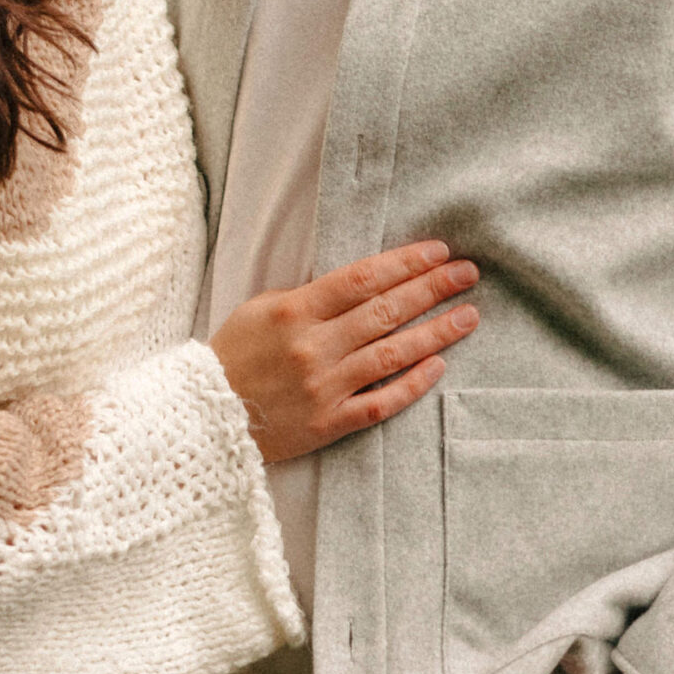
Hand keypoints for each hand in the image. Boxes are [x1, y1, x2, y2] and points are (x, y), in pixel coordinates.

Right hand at [210, 242, 478, 465]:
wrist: (204, 418)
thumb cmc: (234, 355)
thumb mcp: (260, 309)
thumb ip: (308, 297)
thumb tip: (361, 285)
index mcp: (294, 311)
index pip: (362, 279)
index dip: (404, 262)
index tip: (438, 251)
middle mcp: (314, 347)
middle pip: (385, 311)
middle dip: (431, 288)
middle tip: (467, 273)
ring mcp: (324, 387)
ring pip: (392, 354)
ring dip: (435, 333)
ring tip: (468, 316)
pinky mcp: (329, 422)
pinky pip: (380, 402)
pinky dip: (412, 384)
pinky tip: (438, 366)